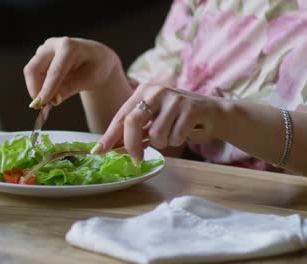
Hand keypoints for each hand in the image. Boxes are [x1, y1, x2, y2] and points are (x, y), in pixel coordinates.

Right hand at [23, 37, 119, 108]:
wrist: (96, 57)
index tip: (41, 104)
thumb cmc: (96, 66)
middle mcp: (53, 45)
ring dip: (37, 89)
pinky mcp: (39, 56)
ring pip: (31, 73)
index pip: (54, 71)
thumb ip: (71, 88)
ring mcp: (44, 49)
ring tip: (53, 99)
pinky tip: (53, 91)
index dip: (46, 89)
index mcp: (69, 47)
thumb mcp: (89, 79)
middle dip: (35, 90)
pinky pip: (33, 75)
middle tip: (43, 106)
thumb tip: (53, 100)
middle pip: (33, 69)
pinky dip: (39, 86)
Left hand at [92, 84, 227, 161]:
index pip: (120, 117)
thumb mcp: (153, 121)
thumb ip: (135, 132)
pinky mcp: (191, 108)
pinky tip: (184, 132)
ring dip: (162, 143)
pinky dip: (177, 141)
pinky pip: (175, 136)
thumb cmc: (179, 119)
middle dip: (132, 145)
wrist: (214, 113)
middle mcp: (156, 91)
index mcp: (143, 91)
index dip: (108, 136)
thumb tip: (111, 148)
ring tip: (172, 135)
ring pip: (156, 134)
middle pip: (132, 122)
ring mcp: (174, 98)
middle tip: (136, 159)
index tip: (97, 152)